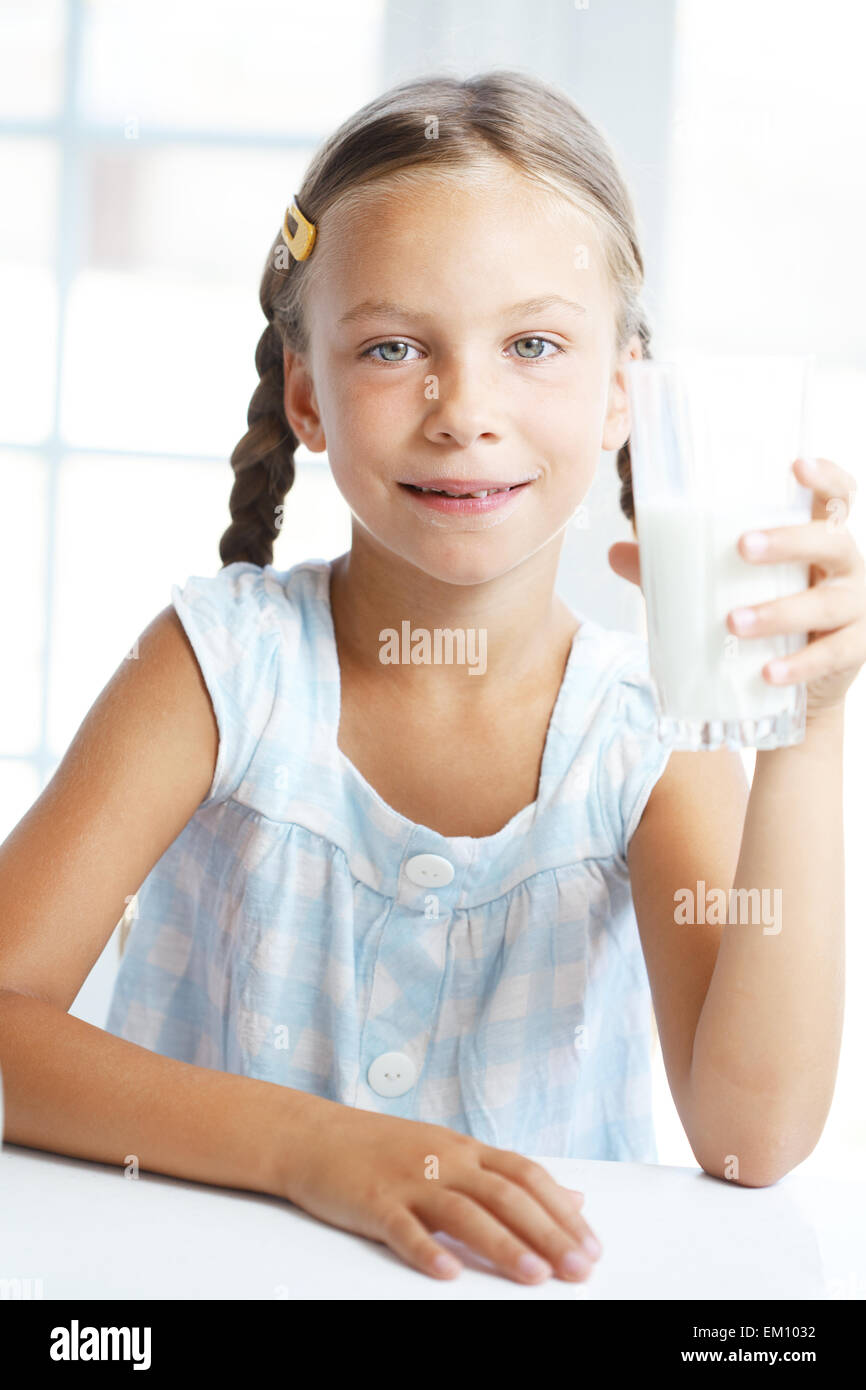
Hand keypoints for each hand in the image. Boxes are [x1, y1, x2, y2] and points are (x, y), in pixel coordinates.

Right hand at [278, 1097, 600, 1284]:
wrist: (314, 1136)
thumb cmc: (385, 1149)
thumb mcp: (453, 1153)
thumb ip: (509, 1176)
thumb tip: (573, 1197)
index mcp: (465, 1149)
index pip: (526, 1175)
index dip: (561, 1210)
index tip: (590, 1245)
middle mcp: (443, 1160)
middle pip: (504, 1194)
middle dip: (546, 1232)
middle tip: (577, 1268)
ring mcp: (408, 1179)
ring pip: (462, 1212)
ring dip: (501, 1244)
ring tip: (533, 1275)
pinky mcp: (373, 1201)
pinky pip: (402, 1227)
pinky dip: (426, 1250)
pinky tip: (448, 1272)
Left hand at [607, 457, 865, 722]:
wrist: (798, 684)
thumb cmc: (763, 610)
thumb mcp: (726, 585)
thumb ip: (675, 567)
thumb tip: (615, 552)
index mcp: (817, 538)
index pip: (837, 496)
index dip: (825, 477)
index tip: (796, 465)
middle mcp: (844, 566)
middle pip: (831, 541)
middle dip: (789, 541)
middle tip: (743, 547)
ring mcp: (853, 608)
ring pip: (826, 603)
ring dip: (779, 611)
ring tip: (733, 623)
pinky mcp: (853, 652)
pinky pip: (830, 656)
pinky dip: (799, 665)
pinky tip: (768, 672)